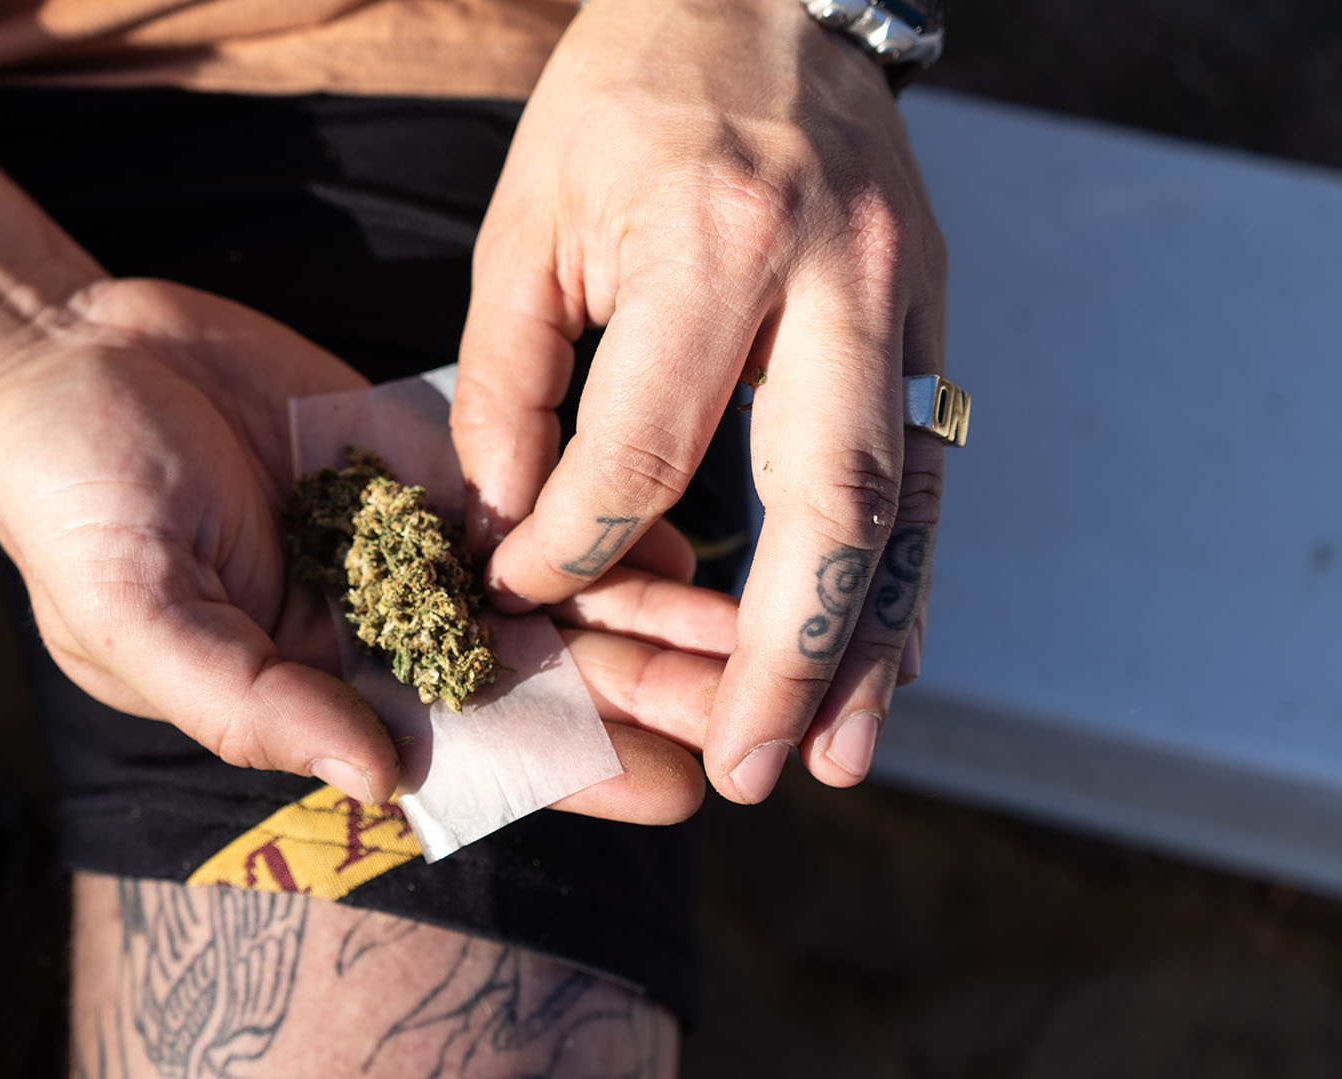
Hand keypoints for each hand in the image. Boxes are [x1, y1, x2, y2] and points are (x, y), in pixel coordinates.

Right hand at [0, 279, 737, 821]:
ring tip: (752, 628)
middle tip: (753, 702)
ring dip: (641, 613)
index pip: (462, 753)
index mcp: (316, 690)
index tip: (675, 786)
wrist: (66, 354)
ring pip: (545, 592)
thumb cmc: (72, 502)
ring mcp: (404, 545)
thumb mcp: (139, 615)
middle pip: (531, 678)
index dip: (568, 772)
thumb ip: (253, 703)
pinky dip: (598, 519)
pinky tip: (682, 539)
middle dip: (639, 694)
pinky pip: (524, 499)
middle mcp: (376, 630)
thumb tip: (378, 780)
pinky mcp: (419, 463)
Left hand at [452, 0, 946, 802]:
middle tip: (747, 765)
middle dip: (785, 656)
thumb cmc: (627, 98)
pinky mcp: (930, 316)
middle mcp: (830, 281)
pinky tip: (877, 655)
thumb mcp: (528, 216)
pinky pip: (925, 469)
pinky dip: (900, 575)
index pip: (641, 451)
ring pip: (904, 505)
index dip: (573, 543)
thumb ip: (509, 375)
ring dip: (874, 643)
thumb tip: (513, 516)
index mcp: (712, 244)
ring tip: (834, 752)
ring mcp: (903, 299)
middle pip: (824, 506)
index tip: (521, 590)